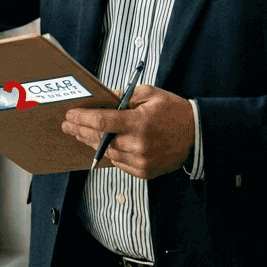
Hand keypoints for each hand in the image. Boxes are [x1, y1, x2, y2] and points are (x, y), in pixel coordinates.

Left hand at [61, 84, 193, 179]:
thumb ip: (124, 96)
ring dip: (92, 143)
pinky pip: (119, 163)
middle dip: (81, 131)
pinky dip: (109, 154)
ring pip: (107, 153)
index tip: (70, 115)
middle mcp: (139, 144)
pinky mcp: (145, 172)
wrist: (198, 135)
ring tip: (81, 134)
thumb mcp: (150, 94)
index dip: (82, 118)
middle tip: (68, 125)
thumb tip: (105, 99)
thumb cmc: (174, 111)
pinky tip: (101, 145)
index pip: (101, 122)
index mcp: (139, 123)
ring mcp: (141, 161)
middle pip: (100, 139)